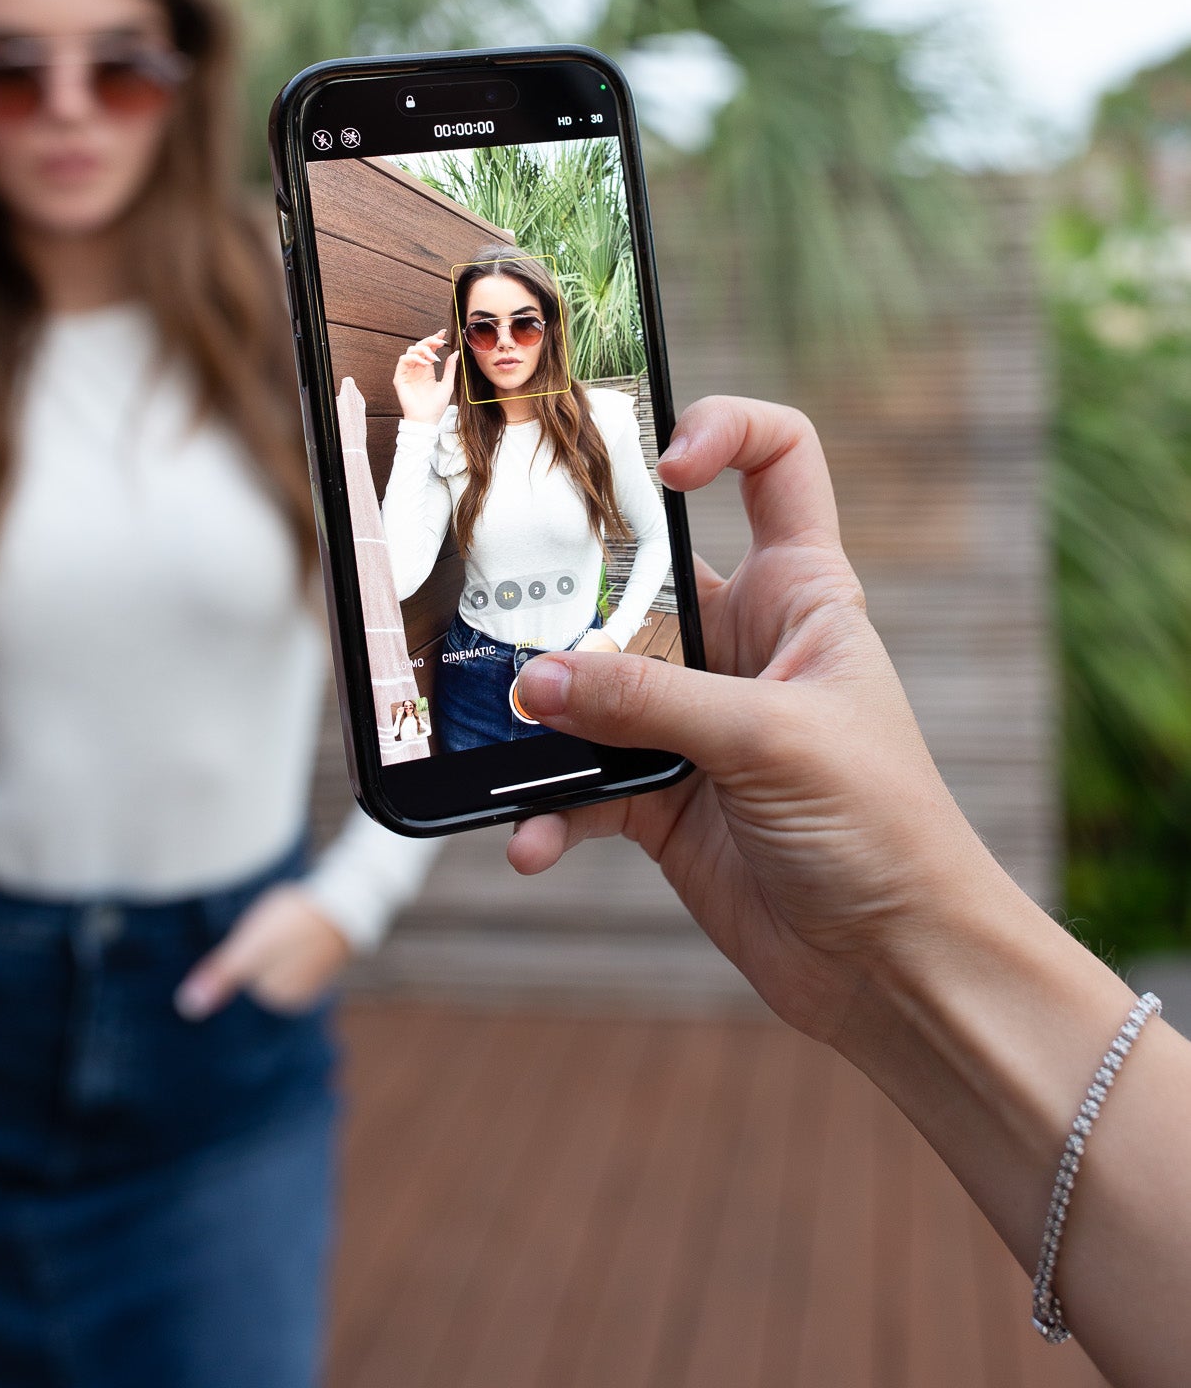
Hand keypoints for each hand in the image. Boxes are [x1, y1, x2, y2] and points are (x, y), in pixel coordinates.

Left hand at [174, 885, 352, 1018]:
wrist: (345, 898)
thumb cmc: (295, 921)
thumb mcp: (249, 948)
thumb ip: (221, 976)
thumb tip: (188, 1007)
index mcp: (278, 996)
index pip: (245, 968)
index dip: (250, 943)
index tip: (266, 932)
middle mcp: (298, 994)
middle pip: (262, 964)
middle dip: (265, 941)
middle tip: (280, 924)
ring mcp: (313, 975)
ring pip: (279, 952)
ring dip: (282, 934)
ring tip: (296, 922)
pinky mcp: (324, 956)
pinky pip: (298, 944)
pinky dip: (298, 930)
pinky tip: (309, 922)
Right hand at [392, 328, 458, 424]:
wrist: (426, 420)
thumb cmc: (436, 406)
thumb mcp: (447, 384)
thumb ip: (450, 368)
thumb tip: (454, 353)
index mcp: (427, 370)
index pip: (429, 350)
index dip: (435, 340)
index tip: (443, 334)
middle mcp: (417, 369)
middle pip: (419, 346)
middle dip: (429, 341)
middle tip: (440, 342)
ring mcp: (408, 372)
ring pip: (411, 350)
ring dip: (423, 350)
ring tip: (433, 358)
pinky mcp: (400, 377)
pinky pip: (403, 360)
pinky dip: (414, 358)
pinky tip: (424, 364)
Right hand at [508, 395, 991, 1047]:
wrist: (895, 968)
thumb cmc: (883, 830)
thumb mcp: (771, 741)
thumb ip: (649, 703)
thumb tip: (535, 685)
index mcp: (802, 591)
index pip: (777, 463)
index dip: (723, 431)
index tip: (663, 464)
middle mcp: (742, 642)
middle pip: (642, 575)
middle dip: (571, 586)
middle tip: (505, 594)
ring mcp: (697, 719)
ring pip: (593, 682)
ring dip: (545, 713)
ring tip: (507, 734)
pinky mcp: (663, 797)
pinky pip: (582, 781)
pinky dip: (549, 809)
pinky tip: (530, 842)